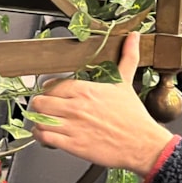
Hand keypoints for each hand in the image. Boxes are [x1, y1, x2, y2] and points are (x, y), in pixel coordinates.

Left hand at [30, 32, 174, 174]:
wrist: (143, 144)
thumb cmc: (134, 117)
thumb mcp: (127, 83)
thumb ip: (127, 57)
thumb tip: (133, 37)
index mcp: (86, 90)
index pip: (51, 85)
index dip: (49, 91)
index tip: (53, 95)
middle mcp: (76, 106)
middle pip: (40, 102)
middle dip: (41, 106)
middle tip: (47, 109)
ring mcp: (73, 126)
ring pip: (39, 119)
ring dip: (39, 121)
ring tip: (46, 122)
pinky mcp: (73, 145)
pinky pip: (45, 137)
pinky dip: (42, 137)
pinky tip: (48, 136)